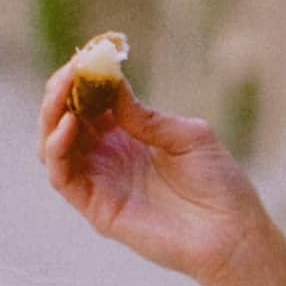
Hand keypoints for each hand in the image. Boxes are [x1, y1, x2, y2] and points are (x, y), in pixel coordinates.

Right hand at [37, 63, 285, 285]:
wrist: (233, 232)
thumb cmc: (220, 183)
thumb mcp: (190, 137)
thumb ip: (148, 117)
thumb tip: (112, 87)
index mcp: (134, 136)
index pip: (95, 102)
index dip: (87, 78)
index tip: (89, 53)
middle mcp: (111, 157)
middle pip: (67, 120)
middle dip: (63, 92)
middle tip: (70, 70)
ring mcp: (102, 182)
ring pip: (55, 146)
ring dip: (52, 115)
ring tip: (63, 93)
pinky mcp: (97, 208)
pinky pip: (63, 177)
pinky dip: (57, 149)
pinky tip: (68, 125)